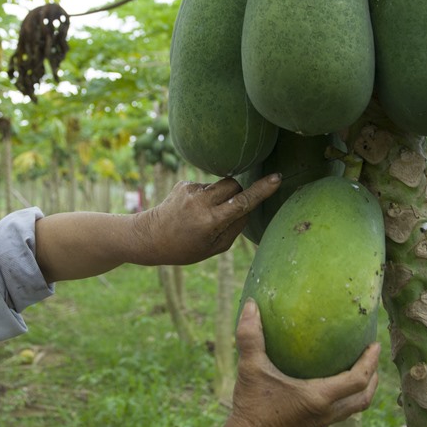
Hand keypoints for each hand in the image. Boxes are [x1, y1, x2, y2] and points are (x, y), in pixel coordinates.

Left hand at [132, 174, 280, 265]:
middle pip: (234, 185)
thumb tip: (249, 206)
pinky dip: (205, 196)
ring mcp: (190, 191)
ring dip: (221, 195)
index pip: (242, 203)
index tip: (277, 178)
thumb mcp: (215, 248)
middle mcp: (200, 203)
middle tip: (229, 210)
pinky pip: (206, 185)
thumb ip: (236, 227)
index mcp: (210, 222)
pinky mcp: (183, 183)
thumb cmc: (185, 248)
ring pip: (221, 184)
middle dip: (238, 193)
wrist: (149, 237)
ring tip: (204, 213)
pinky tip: (191, 210)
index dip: (262, 190)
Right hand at [224, 300, 379, 426]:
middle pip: (364, 397)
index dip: (370, 362)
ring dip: (362, 389)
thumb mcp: (250, 367)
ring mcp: (321, 424)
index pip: (357, 380)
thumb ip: (250, 336)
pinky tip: (332, 385)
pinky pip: (341, 412)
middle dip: (373, 376)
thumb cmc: (251, 404)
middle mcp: (326, 413)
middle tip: (373, 356)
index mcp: (318, 397)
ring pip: (354, 408)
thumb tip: (251, 305)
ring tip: (361, 369)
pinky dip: (346, 398)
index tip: (375, 344)